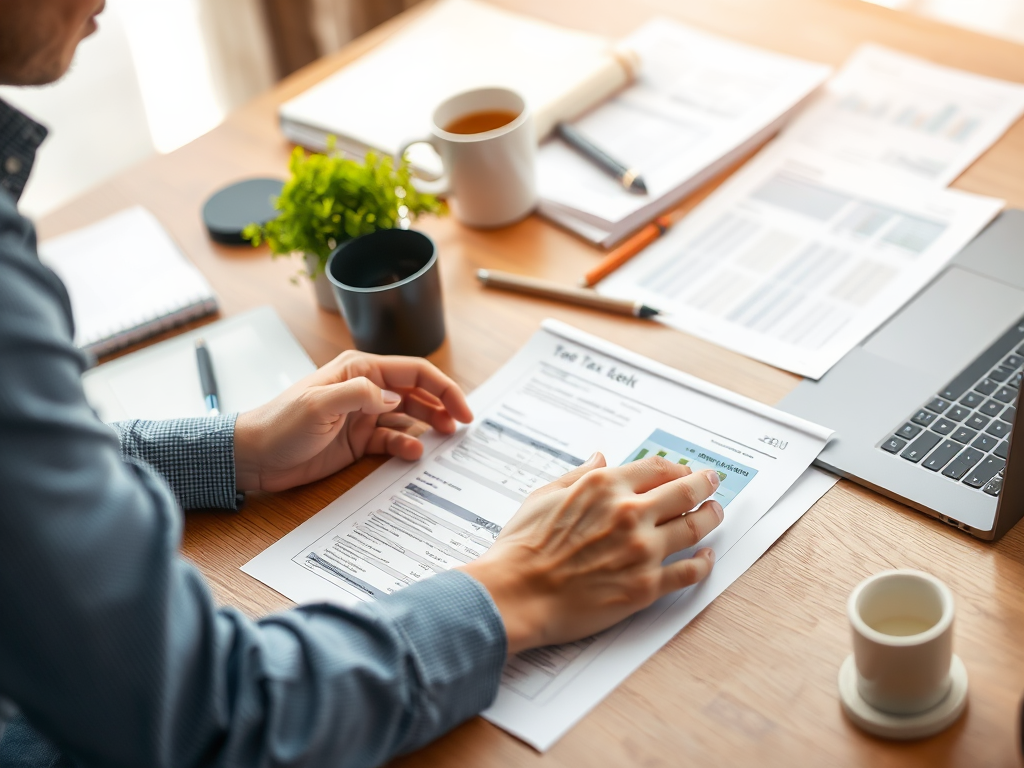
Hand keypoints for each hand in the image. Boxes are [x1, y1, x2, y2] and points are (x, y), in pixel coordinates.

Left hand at [233, 351, 472, 491]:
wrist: (254, 456)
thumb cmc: (280, 423)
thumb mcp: (319, 404)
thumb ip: (360, 395)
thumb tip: (395, 398)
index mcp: (360, 370)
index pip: (414, 372)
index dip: (443, 388)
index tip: (463, 410)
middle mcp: (366, 389)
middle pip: (417, 393)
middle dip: (442, 406)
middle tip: (461, 427)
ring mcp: (363, 416)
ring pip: (409, 416)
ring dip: (429, 425)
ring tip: (446, 439)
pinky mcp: (358, 440)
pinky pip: (392, 440)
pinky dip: (406, 446)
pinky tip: (413, 453)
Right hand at [459, 454, 722, 654]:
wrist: (516, 595)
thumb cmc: (522, 547)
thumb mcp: (544, 496)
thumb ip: (578, 475)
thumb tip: (600, 458)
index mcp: (604, 486)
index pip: (657, 468)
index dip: (677, 468)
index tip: (684, 471)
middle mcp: (629, 513)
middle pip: (686, 492)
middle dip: (705, 485)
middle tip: (713, 484)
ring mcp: (642, 551)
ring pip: (695, 529)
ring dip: (710, 518)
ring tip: (714, 515)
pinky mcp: (646, 587)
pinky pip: (689, 572)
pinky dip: (704, 564)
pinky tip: (706, 558)